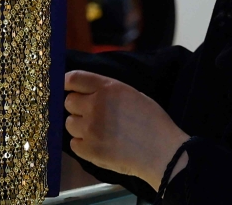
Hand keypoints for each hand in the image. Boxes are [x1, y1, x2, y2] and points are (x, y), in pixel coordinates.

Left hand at [65, 70, 189, 189]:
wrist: (163, 152)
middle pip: (69, 102)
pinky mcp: (89, 150)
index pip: (73, 79)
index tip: (69, 89)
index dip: (68, 84)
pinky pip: (74, 144)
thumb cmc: (152, 121)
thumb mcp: (131, 94)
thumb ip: (106, 90)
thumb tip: (84, 91)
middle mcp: (95, 105)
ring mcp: (90, 129)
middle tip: (93, 116)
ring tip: (99, 132)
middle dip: (78, 108)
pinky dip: (83, 146)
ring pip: (70, 124)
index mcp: (108, 88)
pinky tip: (99, 145)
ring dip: (80, 127)